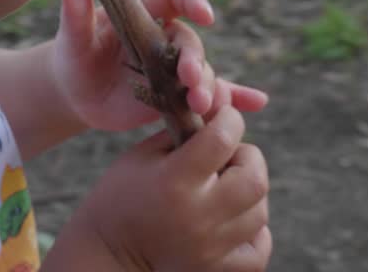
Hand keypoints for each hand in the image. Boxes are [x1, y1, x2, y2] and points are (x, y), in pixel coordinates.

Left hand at [51, 0, 267, 131]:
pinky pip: (212, 94)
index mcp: (144, 13)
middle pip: (191, 43)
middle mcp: (166, 37)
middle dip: (195, 62)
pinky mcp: (179, 95)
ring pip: (202, 73)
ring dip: (208, 87)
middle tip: (190, 82)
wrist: (78, 93)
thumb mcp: (71, 40)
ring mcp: (175, 68)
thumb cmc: (74, 57)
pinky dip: (236, 97)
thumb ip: (74, 18)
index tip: (204, 14)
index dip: (191, 1)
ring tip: (203, 106)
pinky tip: (257, 103)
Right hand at [64, 106, 272, 271]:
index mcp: (174, 181)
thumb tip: (218, 111)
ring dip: (249, 193)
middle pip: (255, 178)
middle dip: (248, 157)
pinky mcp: (216, 270)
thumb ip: (181, 132)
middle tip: (231, 157)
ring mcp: (210, 248)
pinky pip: (258, 249)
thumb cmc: (122, 197)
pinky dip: (254, 232)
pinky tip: (233, 219)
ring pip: (260, 211)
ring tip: (226, 187)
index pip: (223, 139)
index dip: (230, 119)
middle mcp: (197, 216)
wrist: (108, 255)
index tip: (225, 118)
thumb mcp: (142, 156)